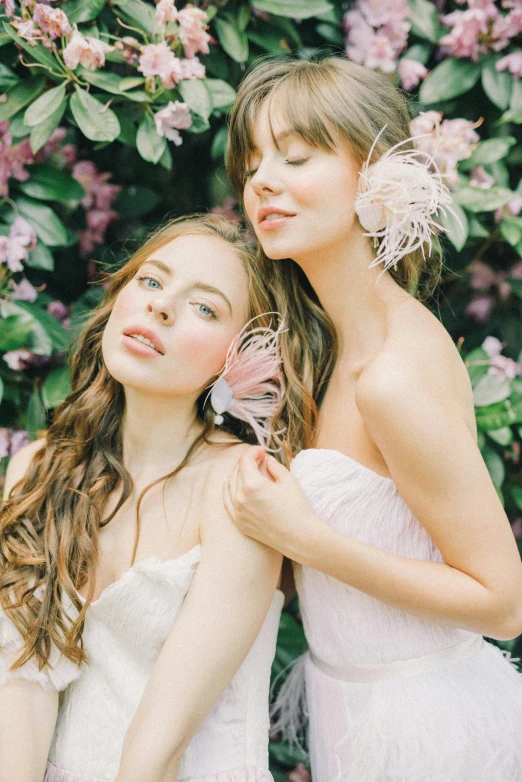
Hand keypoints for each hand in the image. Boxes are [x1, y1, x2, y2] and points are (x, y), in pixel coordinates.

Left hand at [223, 446, 324, 560]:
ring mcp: (237, 511)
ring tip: (248, 469)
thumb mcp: (288, 481)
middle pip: (237, 471)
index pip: (245, 460)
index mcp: (252, 484)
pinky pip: (227, 501)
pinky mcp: (239, 522)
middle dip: (247, 461)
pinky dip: (228, 489)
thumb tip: (265, 460)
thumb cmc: (297, 508)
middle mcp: (240, 497)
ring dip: (237, 474)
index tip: (262, 450)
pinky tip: (230, 483)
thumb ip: (274, 466)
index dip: (253, 452)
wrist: (298, 537)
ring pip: (229, 485)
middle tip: (259, 458)